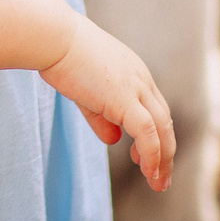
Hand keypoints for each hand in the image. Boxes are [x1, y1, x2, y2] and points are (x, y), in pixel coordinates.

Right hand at [38, 17, 174, 190]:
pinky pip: (147, 134)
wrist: (53, 37)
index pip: (155, 109)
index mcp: (134, 73)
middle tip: (161, 178)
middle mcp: (142, 80)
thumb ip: (101, 116)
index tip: (142, 156)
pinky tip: (147, 172)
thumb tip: (113, 140)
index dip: (155, 134)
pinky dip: (151, 156)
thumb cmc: (61, 56)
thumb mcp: (84, 90)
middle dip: (166, 152)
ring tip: (158, 183)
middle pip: (165, 121)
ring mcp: (136, 89)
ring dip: (163, 160)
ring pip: (162, 130)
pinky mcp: (125, 100)